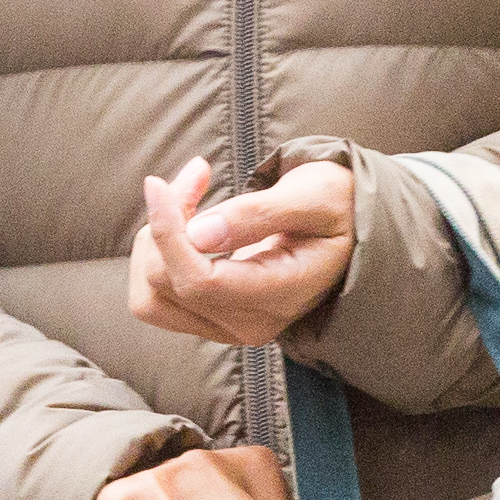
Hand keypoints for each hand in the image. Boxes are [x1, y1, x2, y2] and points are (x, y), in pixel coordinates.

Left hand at [127, 155, 355, 346]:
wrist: (348, 229)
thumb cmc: (337, 206)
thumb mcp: (313, 197)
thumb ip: (258, 215)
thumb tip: (198, 234)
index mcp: (280, 296)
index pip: (200, 282)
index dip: (168, 233)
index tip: (157, 184)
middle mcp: (248, 324)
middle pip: (166, 284)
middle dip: (166, 220)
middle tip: (198, 173)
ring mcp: (226, 326)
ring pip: (150, 295)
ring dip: (156, 239)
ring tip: (190, 192)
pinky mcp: (210, 317)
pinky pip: (157, 294)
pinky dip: (160, 251)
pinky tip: (187, 216)